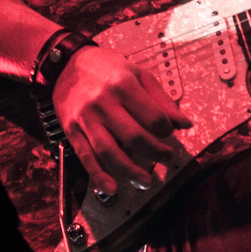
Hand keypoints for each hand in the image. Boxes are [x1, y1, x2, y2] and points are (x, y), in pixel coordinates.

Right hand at [50, 44, 190, 195]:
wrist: (66, 64)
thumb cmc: (105, 68)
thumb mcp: (139, 75)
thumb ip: (162, 101)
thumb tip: (184, 124)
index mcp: (124, 85)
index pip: (153, 118)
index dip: (166, 130)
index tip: (169, 133)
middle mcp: (104, 103)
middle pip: (134, 137)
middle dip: (155, 153)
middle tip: (166, 157)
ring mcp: (86, 118)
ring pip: (110, 152)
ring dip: (130, 171)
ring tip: (145, 181)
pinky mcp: (72, 130)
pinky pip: (87, 157)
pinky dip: (99, 175)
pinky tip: (111, 187)